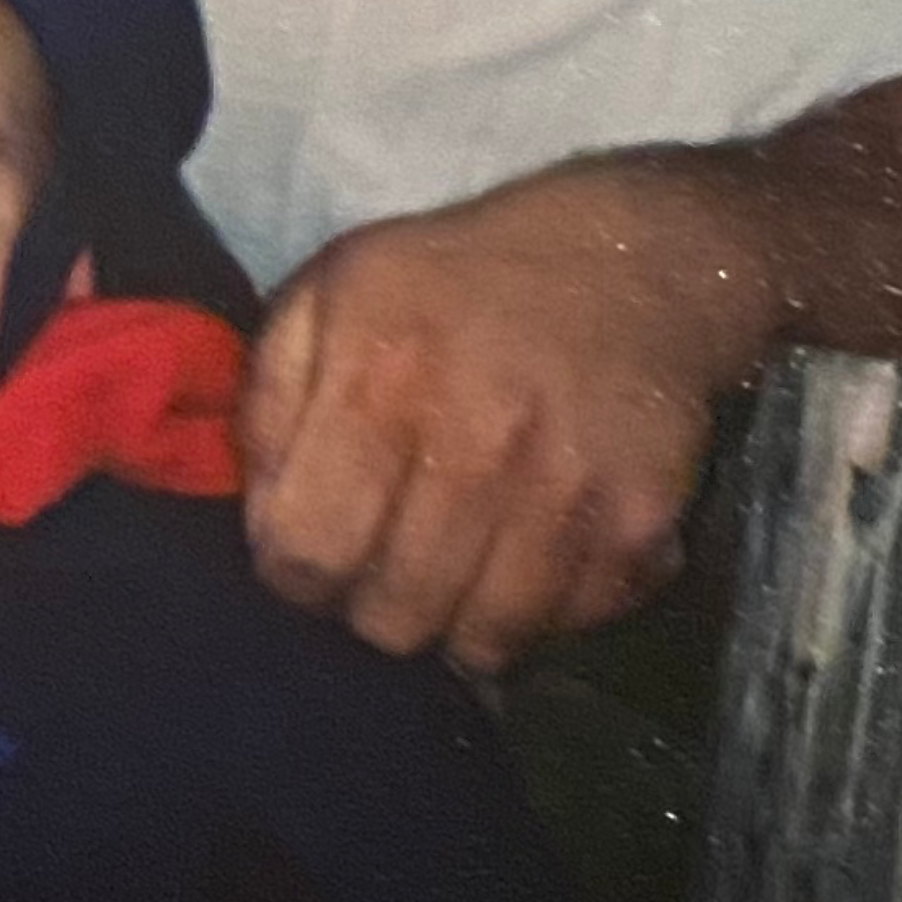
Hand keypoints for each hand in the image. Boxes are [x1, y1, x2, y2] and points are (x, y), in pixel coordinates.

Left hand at [237, 159, 776, 673]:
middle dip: (369, 609)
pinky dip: (538, 616)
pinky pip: (566, 627)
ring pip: (482, 643)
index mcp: (378, 381)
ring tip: (449, 572)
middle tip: (380, 570)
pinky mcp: (642, 523)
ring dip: (454, 625)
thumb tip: (259, 521)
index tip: (306, 560)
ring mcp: (567, 489)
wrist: (626, 258)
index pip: (306, 550)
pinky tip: (522, 558)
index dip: (292, 576)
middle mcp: (476, 441)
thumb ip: (268, 405)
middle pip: (393, 616)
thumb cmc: (448, 282)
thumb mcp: (325, 296)